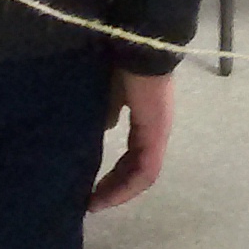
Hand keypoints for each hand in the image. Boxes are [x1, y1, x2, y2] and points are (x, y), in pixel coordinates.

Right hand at [88, 70, 173, 211]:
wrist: (137, 45)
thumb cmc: (118, 64)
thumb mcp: (107, 93)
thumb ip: (108, 111)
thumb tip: (105, 127)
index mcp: (145, 118)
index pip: (132, 155)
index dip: (114, 175)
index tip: (90, 189)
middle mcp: (154, 128)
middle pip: (137, 168)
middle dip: (114, 188)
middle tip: (90, 202)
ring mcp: (158, 132)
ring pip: (143, 173)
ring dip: (120, 191)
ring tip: (96, 203)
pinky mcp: (157, 133)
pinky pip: (146, 170)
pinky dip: (127, 186)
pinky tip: (107, 195)